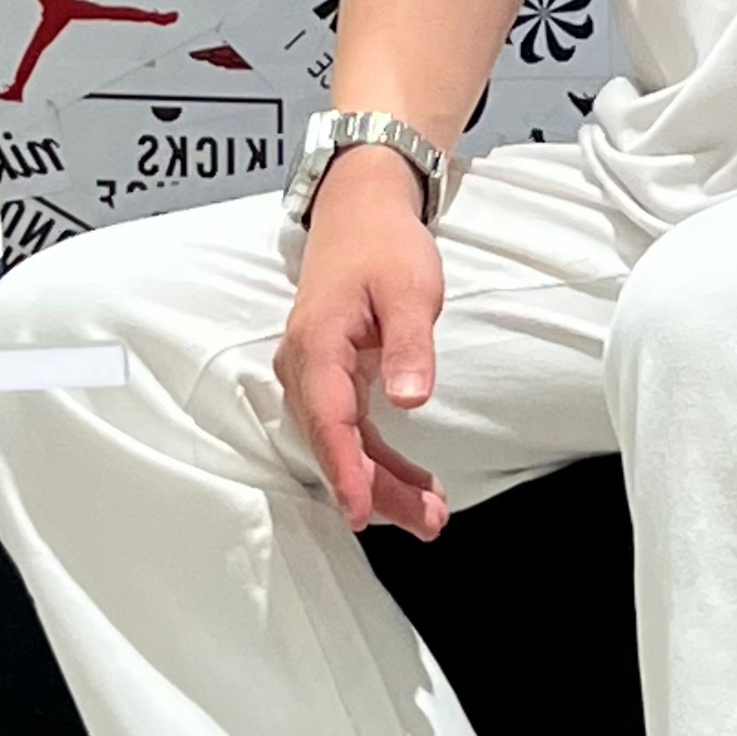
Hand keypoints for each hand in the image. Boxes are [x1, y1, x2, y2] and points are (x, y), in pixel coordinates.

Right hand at [274, 147, 449, 539]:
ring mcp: (314, 375)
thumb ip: (411, 346)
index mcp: (318, 344)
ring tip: (431, 517)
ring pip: (342, 445)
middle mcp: (305, 367)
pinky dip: (381, 461)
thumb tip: (412, 400)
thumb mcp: (411, 289)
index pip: (329, 420)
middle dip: (377, 491)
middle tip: (429, 524)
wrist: (360, 211)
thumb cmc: (384, 246)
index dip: (346, 471)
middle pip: (334, 444)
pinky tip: (416, 486)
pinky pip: (351, 431)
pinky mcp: (330, 380)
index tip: (362, 512)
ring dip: (382, 484)